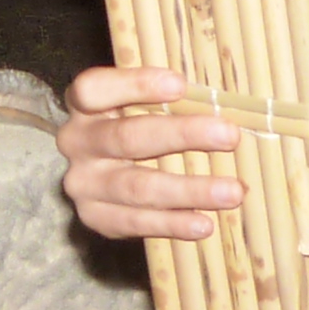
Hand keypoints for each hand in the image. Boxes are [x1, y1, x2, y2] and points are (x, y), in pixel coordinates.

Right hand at [58, 63, 242, 241]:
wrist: (100, 170)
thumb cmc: (133, 124)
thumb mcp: (138, 102)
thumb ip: (168, 97)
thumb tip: (222, 96)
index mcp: (84, 104)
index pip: (95, 89)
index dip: (134, 85)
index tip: (180, 85)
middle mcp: (76, 142)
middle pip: (126, 137)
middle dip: (182, 135)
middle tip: (230, 136)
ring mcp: (83, 183)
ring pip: (136, 187)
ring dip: (189, 190)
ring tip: (232, 192)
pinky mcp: (95, 216)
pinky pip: (135, 222)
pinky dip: (172, 224)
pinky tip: (203, 224)